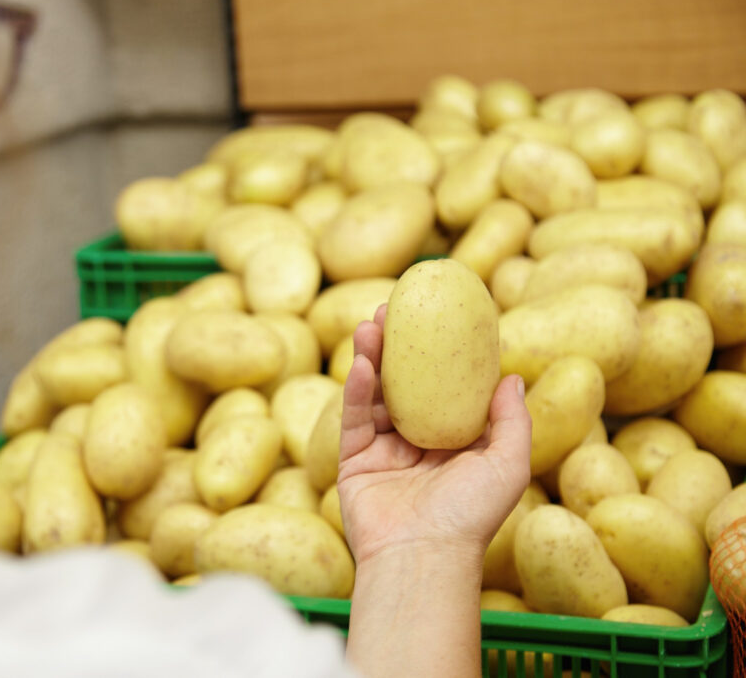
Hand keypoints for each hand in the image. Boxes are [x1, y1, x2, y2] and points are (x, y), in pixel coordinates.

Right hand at [338, 304, 530, 567]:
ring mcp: (383, 451)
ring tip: (371, 323)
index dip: (442, 351)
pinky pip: (354, 418)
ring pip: (375, 394)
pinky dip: (357, 389)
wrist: (422, 556)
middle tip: (394, 308)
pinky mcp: (353, 462)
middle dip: (398, 344)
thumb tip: (512, 376)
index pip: (446, 388)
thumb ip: (512, 420)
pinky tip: (362, 362)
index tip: (439, 316)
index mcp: (455, 443)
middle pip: (405, 383)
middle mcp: (417, 443)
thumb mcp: (508, 465)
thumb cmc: (470, 515)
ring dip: (372, 357)